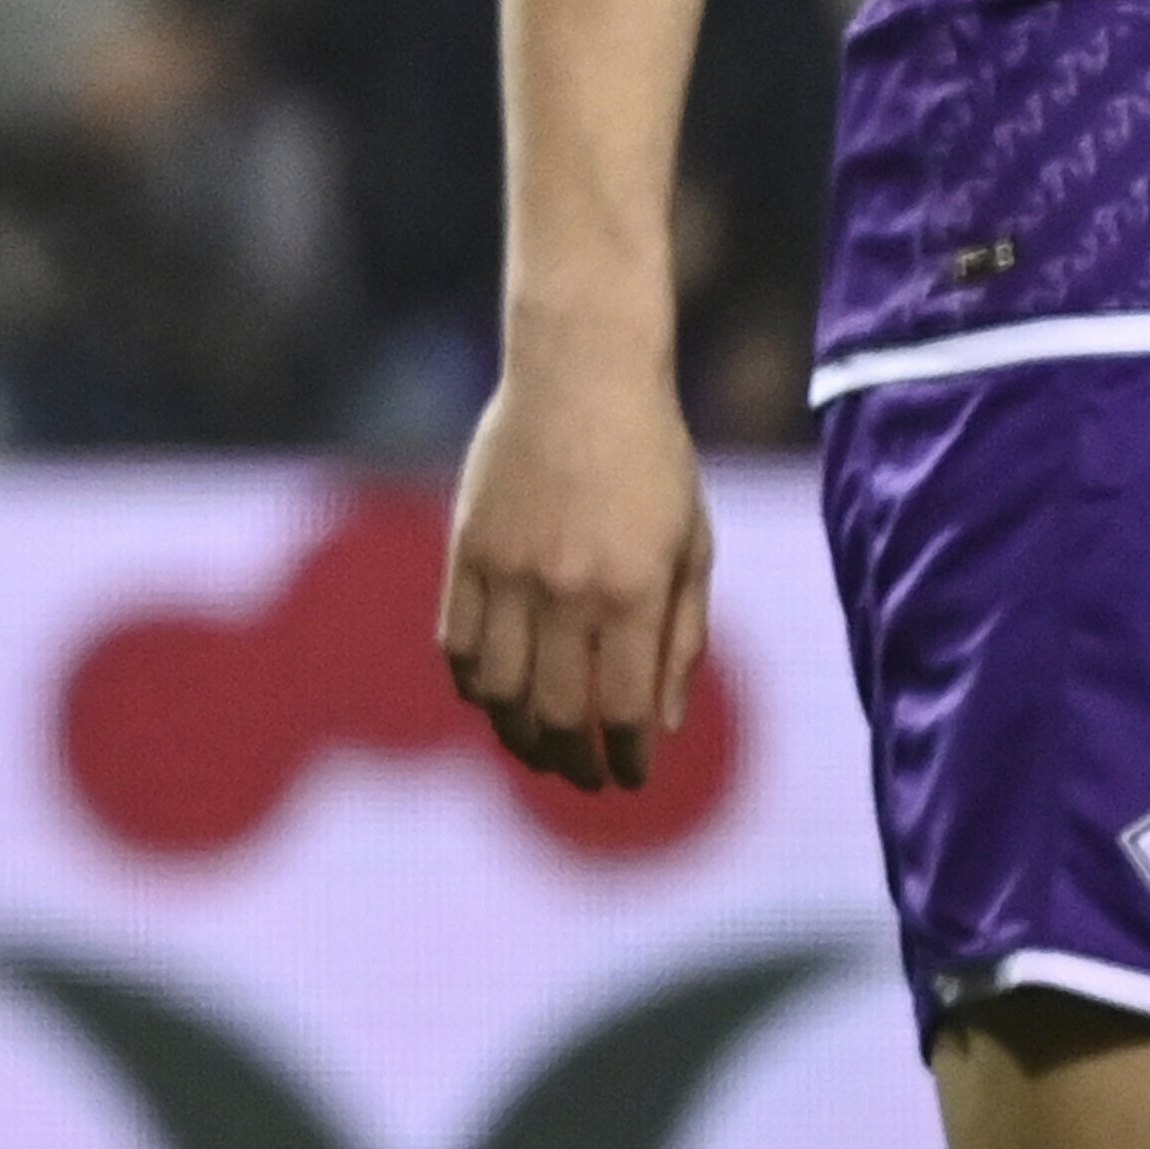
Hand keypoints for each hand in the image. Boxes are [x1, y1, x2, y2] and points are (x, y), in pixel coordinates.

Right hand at [439, 343, 716, 793]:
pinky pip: (457, 642)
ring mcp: (507, 571)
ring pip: (497, 692)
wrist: (580, 371)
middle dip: (572, 762)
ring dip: (517, 735)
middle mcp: (565, 590)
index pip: (624, 711)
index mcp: (631, 592)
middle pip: (554, 715)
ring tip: (536, 747)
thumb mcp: (692, 545)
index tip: (631, 775)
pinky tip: (493, 694)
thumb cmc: (652, 458)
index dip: (627, 758)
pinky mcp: (466, 549)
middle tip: (584, 777)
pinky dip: (472, 682)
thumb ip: (680, 637)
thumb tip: (661, 724)